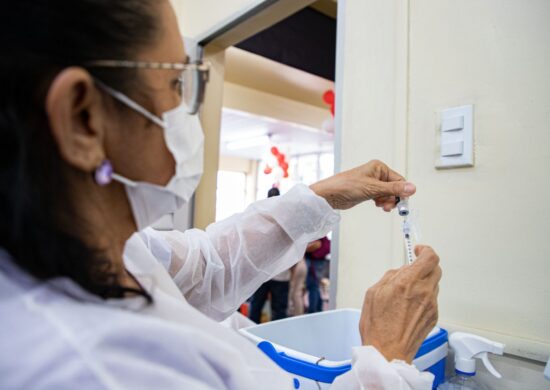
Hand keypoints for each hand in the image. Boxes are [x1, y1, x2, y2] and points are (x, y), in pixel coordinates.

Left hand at [309, 160, 415, 210]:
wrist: (330, 195)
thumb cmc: (347, 186)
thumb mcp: (373, 188)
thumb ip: (393, 189)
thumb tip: (412, 188)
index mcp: (379, 167)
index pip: (399, 179)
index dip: (401, 192)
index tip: (402, 203)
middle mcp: (376, 173)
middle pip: (394, 187)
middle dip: (393, 198)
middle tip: (388, 206)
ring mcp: (371, 183)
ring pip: (388, 194)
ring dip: (387, 201)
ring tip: (380, 206)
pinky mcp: (367, 191)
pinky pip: (380, 197)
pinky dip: (381, 202)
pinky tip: (377, 205)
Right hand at [359, 246, 440, 362]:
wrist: (387, 352)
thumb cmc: (377, 327)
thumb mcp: (373, 293)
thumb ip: (390, 277)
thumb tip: (399, 272)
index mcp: (407, 283)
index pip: (429, 257)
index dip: (425, 250)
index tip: (418, 250)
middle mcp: (423, 292)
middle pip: (436, 268)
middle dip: (425, 265)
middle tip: (414, 268)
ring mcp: (431, 305)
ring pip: (434, 284)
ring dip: (424, 282)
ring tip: (408, 291)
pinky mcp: (433, 316)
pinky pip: (432, 299)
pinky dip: (424, 297)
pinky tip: (409, 306)